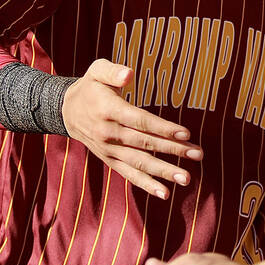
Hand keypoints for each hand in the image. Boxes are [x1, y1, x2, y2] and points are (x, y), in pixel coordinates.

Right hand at [61, 59, 201, 198]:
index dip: (163, 128)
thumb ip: (113, 71)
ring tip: (187, 179)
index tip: (185, 133)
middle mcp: (109, 133)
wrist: (66, 111)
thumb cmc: (90, 88)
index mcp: (109, 110)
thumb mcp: (97, 71)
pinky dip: (147, 185)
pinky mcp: (110, 160)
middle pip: (145, 143)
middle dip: (173, 150)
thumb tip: (129, 74)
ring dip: (165, 172)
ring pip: (140, 163)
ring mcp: (109, 150)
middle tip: (198, 154)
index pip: (140, 121)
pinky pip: (129, 174)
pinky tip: (165, 193)